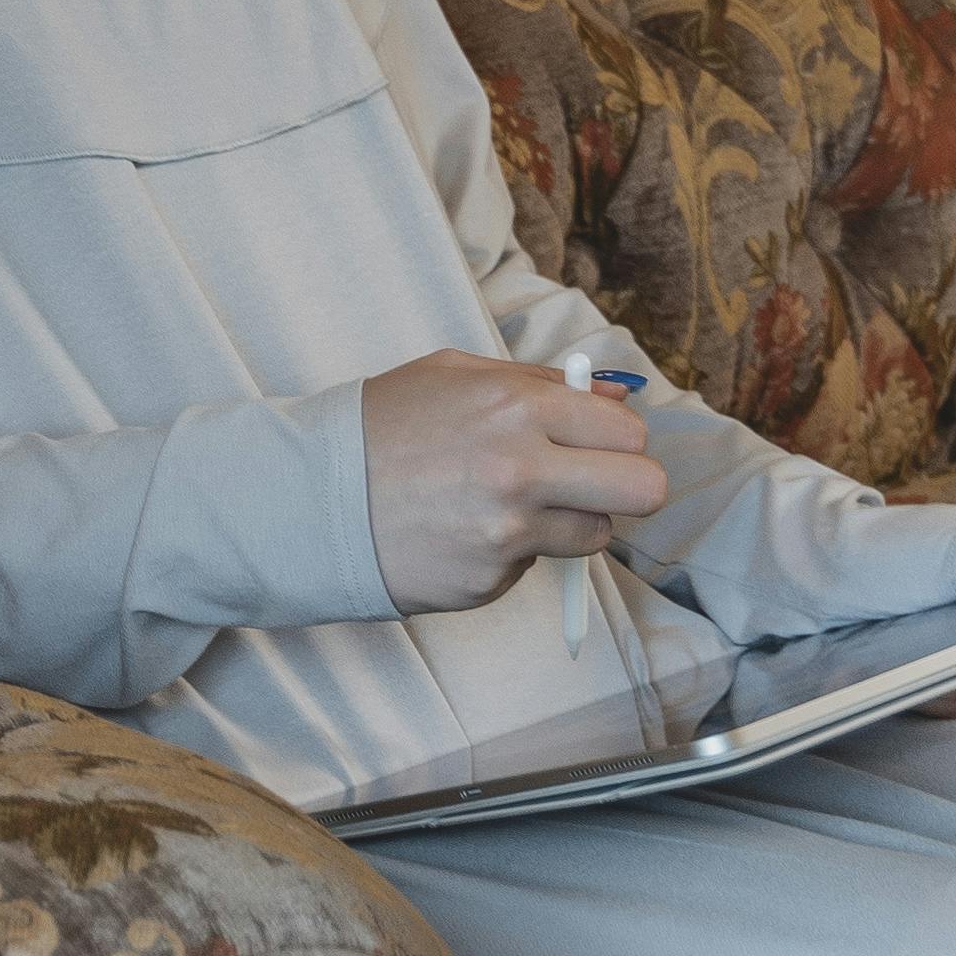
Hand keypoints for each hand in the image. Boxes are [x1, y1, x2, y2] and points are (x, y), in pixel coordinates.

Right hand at [357, 352, 671, 615]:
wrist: (311, 497)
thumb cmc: (383, 427)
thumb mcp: (456, 376)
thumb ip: (541, 383)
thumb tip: (615, 397)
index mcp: (517, 407)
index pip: (629, 432)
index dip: (617, 440)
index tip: (597, 445)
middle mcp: (521, 469)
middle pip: (644, 489)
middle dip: (627, 487)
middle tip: (591, 484)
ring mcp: (507, 531)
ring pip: (597, 534)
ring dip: (569, 522)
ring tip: (511, 506)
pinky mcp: (490, 578)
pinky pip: (534, 564)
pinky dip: (512, 551)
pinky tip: (465, 530)